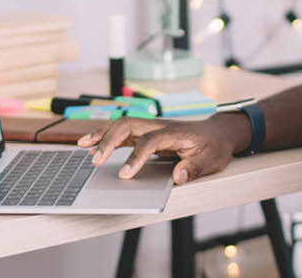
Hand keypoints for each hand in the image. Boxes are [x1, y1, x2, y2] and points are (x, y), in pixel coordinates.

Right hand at [76, 115, 247, 184]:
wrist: (217, 132)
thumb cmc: (214, 147)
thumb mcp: (212, 160)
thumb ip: (195, 168)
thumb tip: (179, 177)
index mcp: (175, 133)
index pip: (150, 141)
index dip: (136, 157)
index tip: (124, 175)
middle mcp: (159, 126)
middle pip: (129, 125)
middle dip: (109, 141)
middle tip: (96, 161)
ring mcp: (151, 127)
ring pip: (122, 125)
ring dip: (102, 135)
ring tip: (83, 148)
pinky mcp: (146, 132)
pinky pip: (122, 132)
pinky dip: (105, 136)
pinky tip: (90, 145)